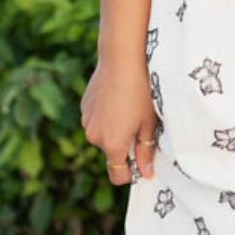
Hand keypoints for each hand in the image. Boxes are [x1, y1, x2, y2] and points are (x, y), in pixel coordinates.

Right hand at [79, 53, 161, 181]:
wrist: (122, 59)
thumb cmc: (141, 91)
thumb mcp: (149, 123)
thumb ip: (146, 151)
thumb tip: (145, 173)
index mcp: (112, 145)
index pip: (117, 175)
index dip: (131, 172)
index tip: (141, 161)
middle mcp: (95, 137)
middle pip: (112, 152)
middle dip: (124, 145)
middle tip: (140, 123)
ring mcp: (86, 121)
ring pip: (103, 135)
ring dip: (114, 129)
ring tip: (129, 107)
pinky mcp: (84, 107)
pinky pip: (97, 120)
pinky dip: (106, 116)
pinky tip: (117, 97)